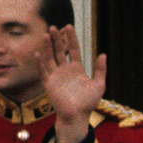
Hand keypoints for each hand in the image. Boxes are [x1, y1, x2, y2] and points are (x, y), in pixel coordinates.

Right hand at [38, 25, 105, 142]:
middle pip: (59, 51)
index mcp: (76, 68)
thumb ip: (100, 70)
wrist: (78, 116)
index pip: (73, 50)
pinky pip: (43, 71)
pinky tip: (39, 53)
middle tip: (53, 27)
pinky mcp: (49, 84)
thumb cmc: (88, 102)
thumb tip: (103, 54)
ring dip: (47, 47)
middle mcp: (65, 70)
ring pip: (50, 58)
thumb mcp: (99, 84)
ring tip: (45, 35)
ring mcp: (56, 76)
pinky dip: (40, 63)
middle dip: (56, 39)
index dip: (71, 39)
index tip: (69, 27)